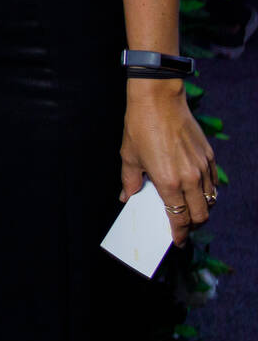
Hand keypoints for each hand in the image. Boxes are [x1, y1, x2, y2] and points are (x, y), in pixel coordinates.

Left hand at [119, 78, 217, 243]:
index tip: (177, 241)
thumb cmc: (140, 127)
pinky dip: (207, 192)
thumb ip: (130, 181)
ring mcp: (202, 167)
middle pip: (200, 215)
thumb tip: (127, 197)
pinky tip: (196, 191)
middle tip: (182, 227)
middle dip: (192, 225)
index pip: (179, 218)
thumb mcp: (129, 156)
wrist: (159, 100)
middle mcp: (190, 178)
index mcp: (168, 182)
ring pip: (210, 200)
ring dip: (202, 210)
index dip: (179, 233)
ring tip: (189, 210)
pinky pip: (213, 183)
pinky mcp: (209, 156)